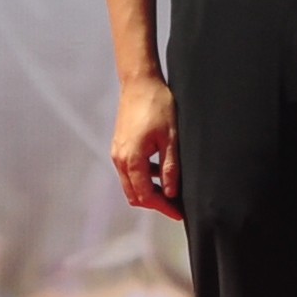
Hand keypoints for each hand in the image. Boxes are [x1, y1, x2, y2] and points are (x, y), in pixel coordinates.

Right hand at [111, 75, 182, 220]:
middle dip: (155, 203)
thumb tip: (171, 193)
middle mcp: (120, 159)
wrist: (139, 83)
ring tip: (171, 190)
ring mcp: (117, 153)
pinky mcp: (119, 146)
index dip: (163, 207)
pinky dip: (143, 178)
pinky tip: (160, 171)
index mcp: (132, 159)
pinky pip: (129, 172)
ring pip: (131, 185)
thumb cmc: (158, 106)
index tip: (179, 213)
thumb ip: (170, 168)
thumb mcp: (170, 138)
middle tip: (176, 205)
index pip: (146, 196)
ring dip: (149, 191)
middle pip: (135, 195)